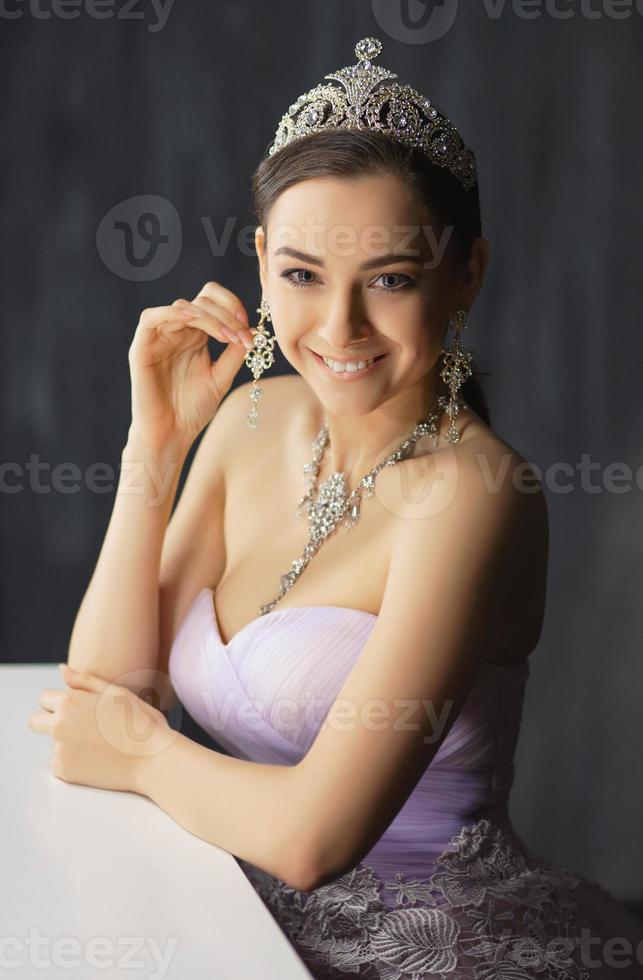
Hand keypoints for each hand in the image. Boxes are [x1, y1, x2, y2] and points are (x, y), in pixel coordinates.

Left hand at [27, 665, 177, 793]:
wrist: (154, 759)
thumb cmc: (141, 723)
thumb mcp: (116, 693)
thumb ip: (85, 680)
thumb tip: (61, 669)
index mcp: (71, 700)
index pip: (44, 699)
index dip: (61, 703)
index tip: (80, 711)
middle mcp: (60, 723)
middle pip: (35, 721)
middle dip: (49, 723)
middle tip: (80, 730)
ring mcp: (60, 748)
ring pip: (52, 744)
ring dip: (67, 744)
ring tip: (98, 746)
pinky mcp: (64, 770)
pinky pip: (59, 765)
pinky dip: (73, 764)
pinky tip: (97, 761)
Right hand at [127, 280, 256, 451]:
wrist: (171, 433)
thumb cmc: (193, 408)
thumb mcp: (222, 377)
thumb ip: (235, 352)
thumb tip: (255, 328)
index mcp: (196, 335)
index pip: (212, 302)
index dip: (232, 306)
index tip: (248, 327)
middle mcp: (178, 331)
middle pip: (201, 300)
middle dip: (226, 314)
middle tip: (242, 336)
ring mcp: (159, 338)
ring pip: (181, 306)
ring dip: (208, 316)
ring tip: (227, 336)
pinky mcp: (141, 347)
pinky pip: (150, 318)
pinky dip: (172, 313)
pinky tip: (192, 319)